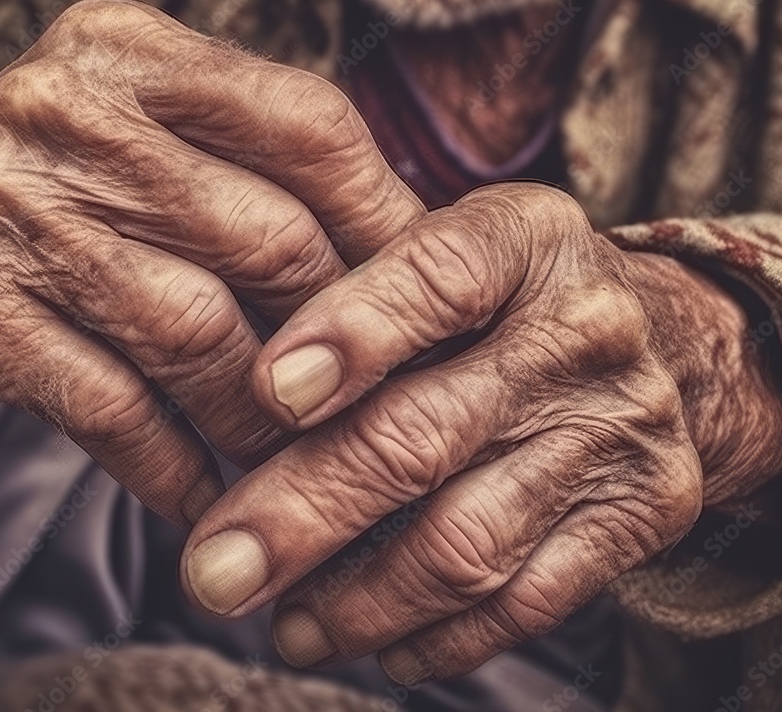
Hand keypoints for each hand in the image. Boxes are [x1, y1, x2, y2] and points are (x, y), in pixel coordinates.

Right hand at [0, 0, 421, 524]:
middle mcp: (68, 107)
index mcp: (128, 47)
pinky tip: (209, 498)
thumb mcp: (122, 132)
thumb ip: (235, 162)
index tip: (424, 286)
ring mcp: (9, 201)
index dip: (384, 213)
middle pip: (268, 232)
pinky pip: (114, 405)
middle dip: (338, 332)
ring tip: (298, 462)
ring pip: (198, 330)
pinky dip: (174, 465)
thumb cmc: (28, 191)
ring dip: (262, 417)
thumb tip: (390, 244)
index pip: (307, 121)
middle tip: (378, 392)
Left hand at [180, 183, 781, 679]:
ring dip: (359, 600)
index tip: (268, 393)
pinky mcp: (641, 515)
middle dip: (305, 512)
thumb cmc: (510, 294)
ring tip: (283, 625)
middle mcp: (580, 326)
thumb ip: (361, 298)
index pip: (437, 276)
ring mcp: (618, 426)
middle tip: (213, 573)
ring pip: (469, 540)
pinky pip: (529, 599)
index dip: (351, 332)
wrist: (668, 342)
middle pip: (427, 432)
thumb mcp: (453, 251)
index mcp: (522, 237)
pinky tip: (376, 645)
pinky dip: (439, 637)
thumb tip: (238, 397)